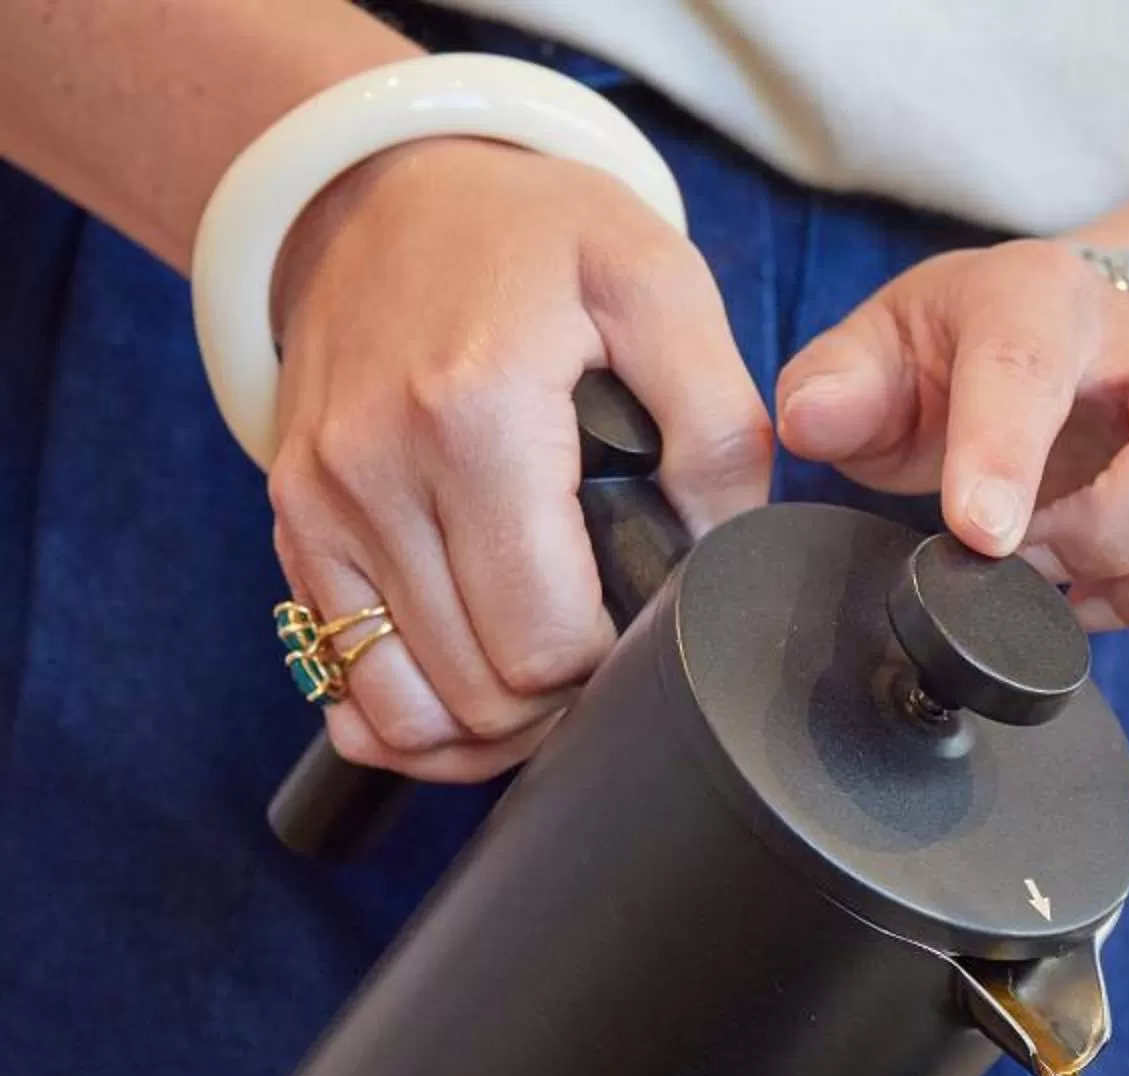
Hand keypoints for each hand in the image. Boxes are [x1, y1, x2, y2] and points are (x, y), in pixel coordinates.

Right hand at [268, 137, 770, 778]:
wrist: (387, 187)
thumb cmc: (536, 236)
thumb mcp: (660, 287)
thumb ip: (716, 426)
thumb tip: (726, 554)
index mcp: (473, 415)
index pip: (545, 641)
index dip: (614, 667)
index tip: (645, 627)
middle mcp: (374, 471)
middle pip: (481, 693)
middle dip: (561, 703)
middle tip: (611, 654)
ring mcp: (319, 504)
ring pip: (405, 712)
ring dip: (487, 724)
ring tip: (550, 675)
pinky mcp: (291, 524)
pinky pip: (340, 679)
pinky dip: (413, 706)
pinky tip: (475, 679)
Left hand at [774, 240, 1128, 651]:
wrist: (1089, 350)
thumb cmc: (979, 357)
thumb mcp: (888, 351)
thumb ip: (840, 385)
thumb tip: (810, 421)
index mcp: (1047, 299)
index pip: (1037, 365)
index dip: (1010, 455)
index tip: (986, 542)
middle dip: (1120, 535)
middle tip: (1042, 568)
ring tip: (1093, 597)